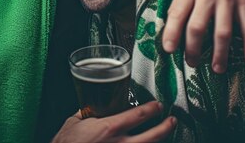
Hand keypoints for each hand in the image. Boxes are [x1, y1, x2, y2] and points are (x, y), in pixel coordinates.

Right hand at [52, 101, 175, 142]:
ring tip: (164, 136)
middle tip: (172, 121)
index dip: (152, 109)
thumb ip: (85, 113)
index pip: (138, 115)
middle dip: (165, 127)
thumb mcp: (73, 122)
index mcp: (108, 129)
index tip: (157, 106)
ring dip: (158, 142)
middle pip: (152, 136)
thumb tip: (90, 107)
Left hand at [162, 0, 244, 72]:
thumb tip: (167, 30)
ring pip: (223, 31)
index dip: (171, 33)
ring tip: (217, 68)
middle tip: (192, 63)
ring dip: (220, 53)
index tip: (168, 49)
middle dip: (193, 49)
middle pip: (197, 26)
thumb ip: (179, 4)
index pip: (176, 13)